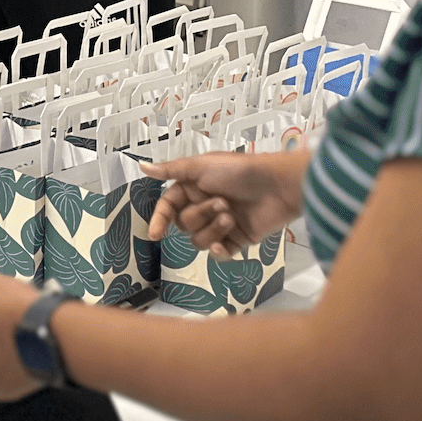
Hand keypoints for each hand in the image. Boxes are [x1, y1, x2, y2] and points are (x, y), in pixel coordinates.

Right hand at [144, 151, 306, 256]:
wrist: (279, 187)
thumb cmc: (241, 170)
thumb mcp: (202, 166)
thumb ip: (171, 171)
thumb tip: (142, 166)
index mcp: (193, 188)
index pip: (168, 206)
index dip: (160, 219)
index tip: (155, 233)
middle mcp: (204, 206)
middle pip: (184, 224)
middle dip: (200, 216)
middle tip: (222, 203)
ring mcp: (221, 225)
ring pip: (199, 240)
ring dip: (213, 230)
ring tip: (231, 216)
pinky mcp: (238, 240)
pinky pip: (220, 254)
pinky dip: (220, 252)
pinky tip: (224, 247)